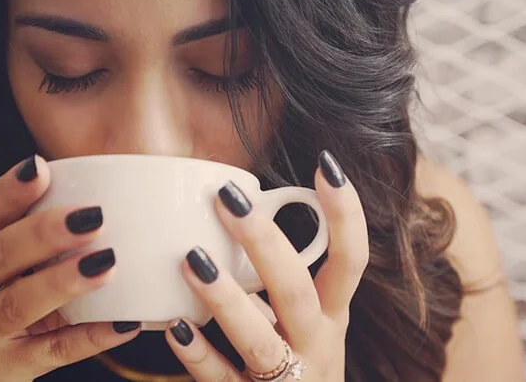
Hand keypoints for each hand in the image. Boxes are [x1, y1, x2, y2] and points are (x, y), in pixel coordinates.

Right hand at [0, 155, 140, 381]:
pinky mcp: (1, 371)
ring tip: (106, 262)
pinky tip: (125, 323)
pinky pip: (52, 352)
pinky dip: (91, 337)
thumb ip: (24, 240)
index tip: (40, 167)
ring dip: (63, 281)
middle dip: (43, 234)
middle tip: (92, 216)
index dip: (9, 192)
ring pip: (18, 304)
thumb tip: (98, 195)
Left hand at [166, 150, 366, 380]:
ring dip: (225, 299)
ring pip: (258, 340)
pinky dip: (198, 354)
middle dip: (265, 243)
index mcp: (331, 315)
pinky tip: (174, 326)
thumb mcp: (304, 321)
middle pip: (297, 291)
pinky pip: (221, 379)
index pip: (352, 261)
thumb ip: (279, 276)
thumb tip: (242, 206)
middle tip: (229, 199)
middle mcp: (315, 345)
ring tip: (192, 259)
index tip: (326, 165)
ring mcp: (286, 379)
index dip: (346, 215)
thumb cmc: (294, 362)